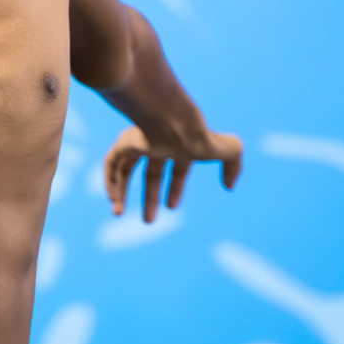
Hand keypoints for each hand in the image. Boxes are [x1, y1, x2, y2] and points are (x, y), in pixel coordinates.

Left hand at [103, 125, 241, 222]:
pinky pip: (111, 162)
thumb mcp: (227, 150)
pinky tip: (112, 199)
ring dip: (121, 192)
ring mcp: (140, 142)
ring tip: (117, 214)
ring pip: (126, 168)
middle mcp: (159, 144)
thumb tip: (229, 185)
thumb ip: (233, 165)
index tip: (172, 207)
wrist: (173, 122)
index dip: (175, 189)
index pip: (177, 170)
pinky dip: (110, 181)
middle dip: (150, 197)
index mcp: (181, 147)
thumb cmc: (199, 136)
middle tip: (148, 222)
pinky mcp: (124, 142)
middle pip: (151, 173)